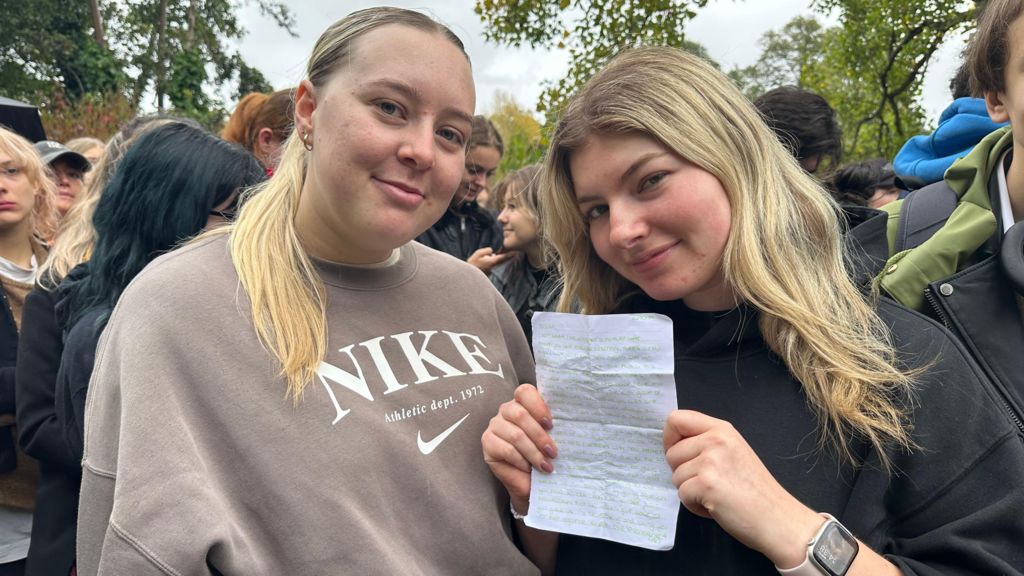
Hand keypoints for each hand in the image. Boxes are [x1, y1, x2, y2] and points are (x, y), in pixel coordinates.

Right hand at [468, 247, 512, 274]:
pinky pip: (495, 265)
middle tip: (516, 253)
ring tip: (510, 255)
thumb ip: (486, 251)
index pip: (503, 257)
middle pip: (503, 261)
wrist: (469, 275)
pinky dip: (498, 262)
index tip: (515, 252)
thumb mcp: (477, 254)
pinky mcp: (489, 271)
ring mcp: (491, 269)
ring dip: (504, 259)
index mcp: (492, 262)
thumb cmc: (472, 264)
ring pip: (500, 263)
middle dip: (509, 257)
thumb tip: (492, 250)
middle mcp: (493, 266)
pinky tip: (498, 259)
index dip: (509, 254)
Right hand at [482, 384, 556, 514]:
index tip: (551, 424)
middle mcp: (505, 410)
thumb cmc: (542, 456)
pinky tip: (528, 468)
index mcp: (522, 403)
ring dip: (534, 452)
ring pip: (516, 435)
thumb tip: (567, 420)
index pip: (525, 392)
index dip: (538, 406)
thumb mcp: (550, 437)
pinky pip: (506, 449)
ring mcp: (494, 426)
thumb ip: (551, 425)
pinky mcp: (487, 443)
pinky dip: (521, 460)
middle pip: (520, 415)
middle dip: (540, 436)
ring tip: (545, 465)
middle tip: (553, 452)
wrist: (530, 482)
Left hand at [663, 410, 822, 567]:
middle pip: (671, 452)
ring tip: (716, 495)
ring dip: (690, 492)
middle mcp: (715, 440)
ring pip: (675, 476)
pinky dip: (695, 506)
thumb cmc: (755, 490)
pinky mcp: (707, 484)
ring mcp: (711, 461)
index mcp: (721, 429)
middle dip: (683, 473)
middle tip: (709, 483)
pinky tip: (716, 506)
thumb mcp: (733, 452)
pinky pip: (682, 495)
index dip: (670, 438)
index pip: (676, 419)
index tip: (680, 456)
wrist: (778, 518)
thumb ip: (707, 443)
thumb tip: (674, 445)